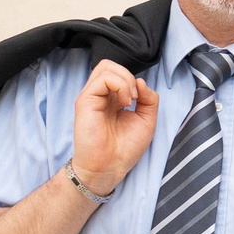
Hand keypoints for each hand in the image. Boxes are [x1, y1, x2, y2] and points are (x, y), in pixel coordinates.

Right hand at [72, 59, 158, 193]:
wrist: (110, 167)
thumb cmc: (125, 148)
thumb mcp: (147, 120)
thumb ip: (149, 99)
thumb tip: (141, 80)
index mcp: (112, 99)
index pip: (119, 73)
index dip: (134, 81)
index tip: (141, 99)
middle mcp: (100, 96)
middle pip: (110, 66)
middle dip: (128, 76)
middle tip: (135, 98)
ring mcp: (92, 96)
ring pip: (106, 66)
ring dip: (125, 79)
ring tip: (130, 100)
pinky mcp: (85, 100)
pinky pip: (103, 78)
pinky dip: (120, 85)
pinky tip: (125, 102)